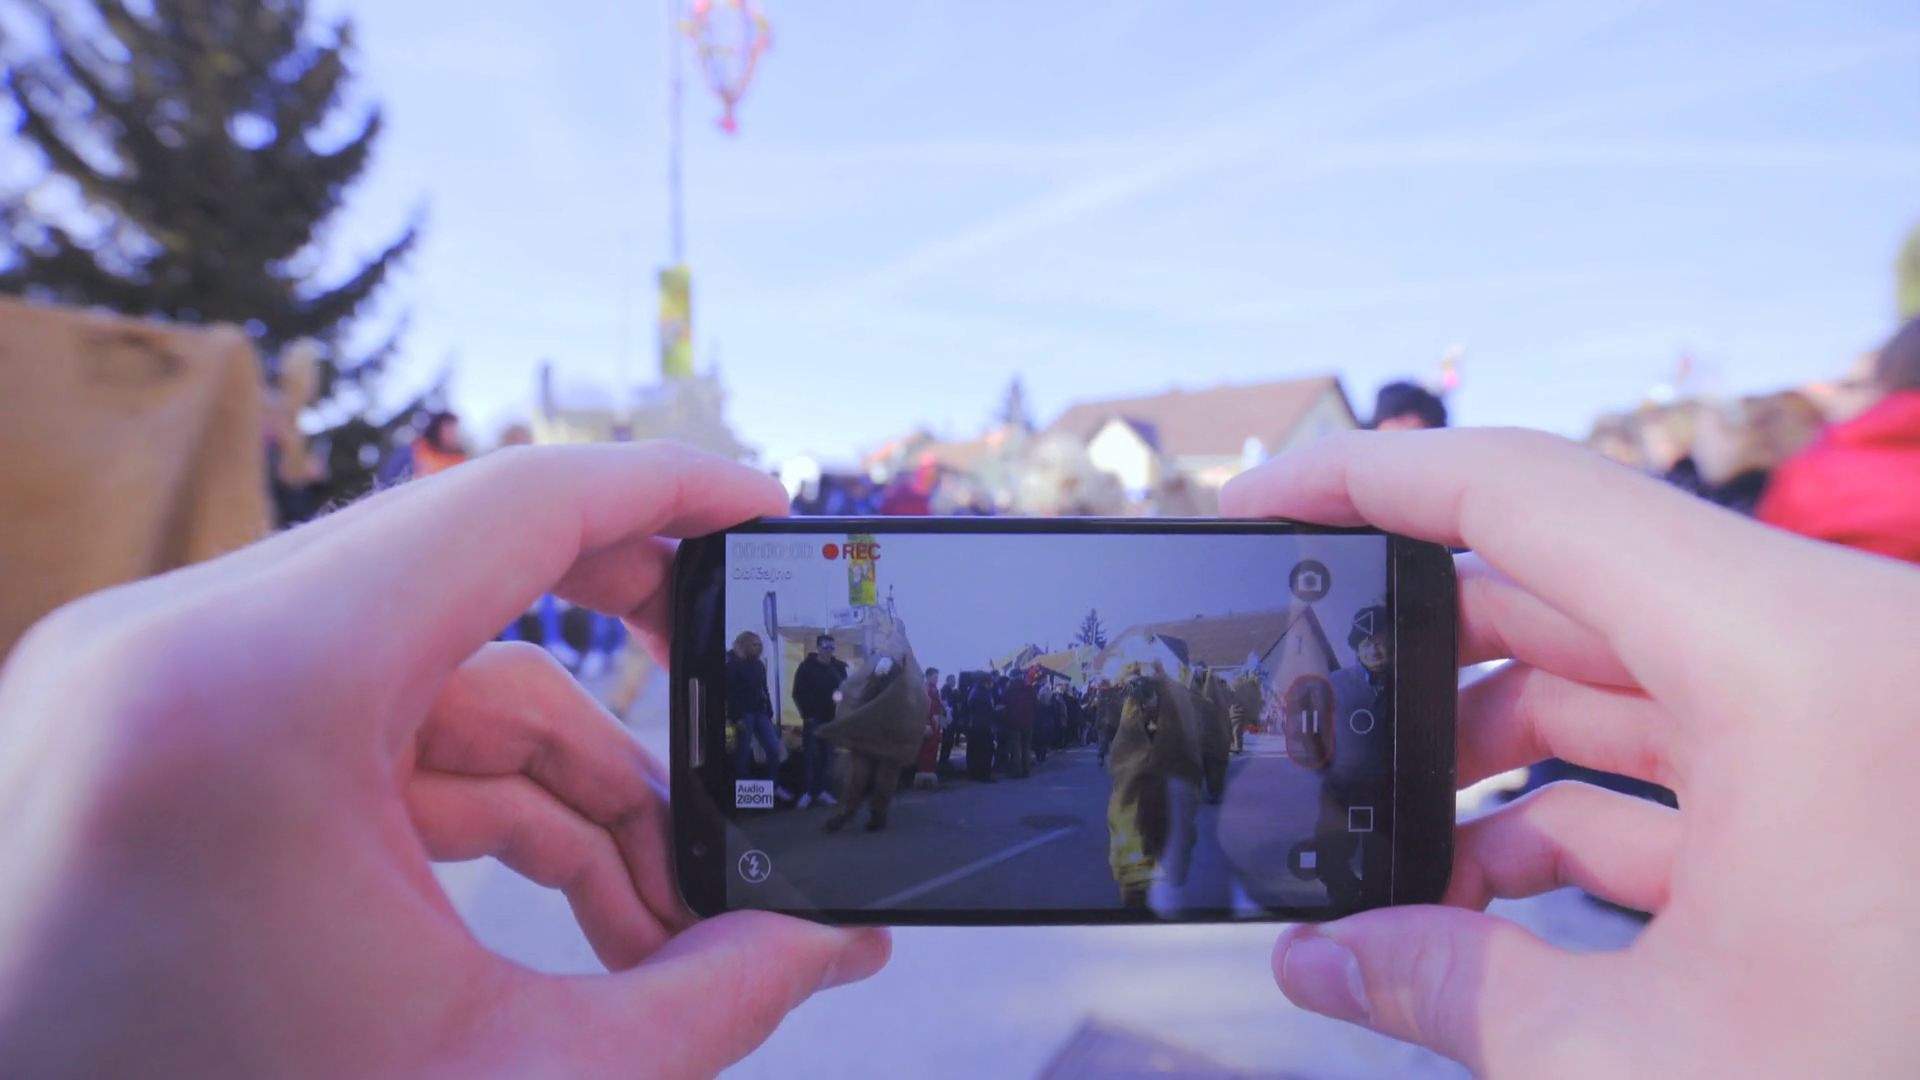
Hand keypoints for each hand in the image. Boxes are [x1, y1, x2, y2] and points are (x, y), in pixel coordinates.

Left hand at [0, 443, 889, 1078]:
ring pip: (416, 673)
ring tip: (657, 917)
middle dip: (628, 679)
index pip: (512, 506)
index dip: (668, 491)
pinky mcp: (136, 737)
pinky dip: (464, 796)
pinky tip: (559, 900)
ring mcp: (136, 686)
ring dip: (555, 781)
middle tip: (738, 714)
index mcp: (255, 693)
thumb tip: (829, 945)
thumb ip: (702, 1004)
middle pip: (471, 592)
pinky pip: (344, 719)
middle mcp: (170, 650)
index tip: (765, 507)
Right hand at [1223, 429, 1919, 1077]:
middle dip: (1424, 650)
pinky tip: (1495, 887)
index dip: (1370, 482)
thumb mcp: (1648, 1067)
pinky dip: (1590, 805)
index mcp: (1795, 661)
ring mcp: (1860, 717)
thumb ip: (1450, 994)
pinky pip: (1698, 752)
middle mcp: (1837, 651)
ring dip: (1500, 747)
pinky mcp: (1870, 788)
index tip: (1263, 501)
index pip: (1528, 494)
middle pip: (1571, 583)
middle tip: (1305, 700)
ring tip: (1388, 832)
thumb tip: (1318, 966)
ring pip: (1632, 672)